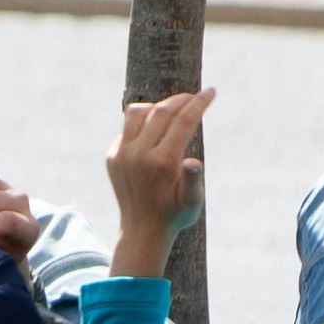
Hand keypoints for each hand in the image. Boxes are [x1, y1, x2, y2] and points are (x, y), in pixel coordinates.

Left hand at [105, 86, 212, 276]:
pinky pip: (127, 127)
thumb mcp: (192, 203)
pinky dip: (143, 121)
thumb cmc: (174, 216)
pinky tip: (156, 129)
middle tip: (196, 97)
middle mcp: (138, 154)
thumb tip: (193, 162)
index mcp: (161, 163)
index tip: (210, 92)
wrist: (142, 232)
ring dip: (158, 106)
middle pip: (162, 111)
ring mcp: (122, 154)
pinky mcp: (112, 156)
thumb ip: (193, 181)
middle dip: (182, 100)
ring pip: (138, 112)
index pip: (183, 121)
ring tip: (174, 109)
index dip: (199, 103)